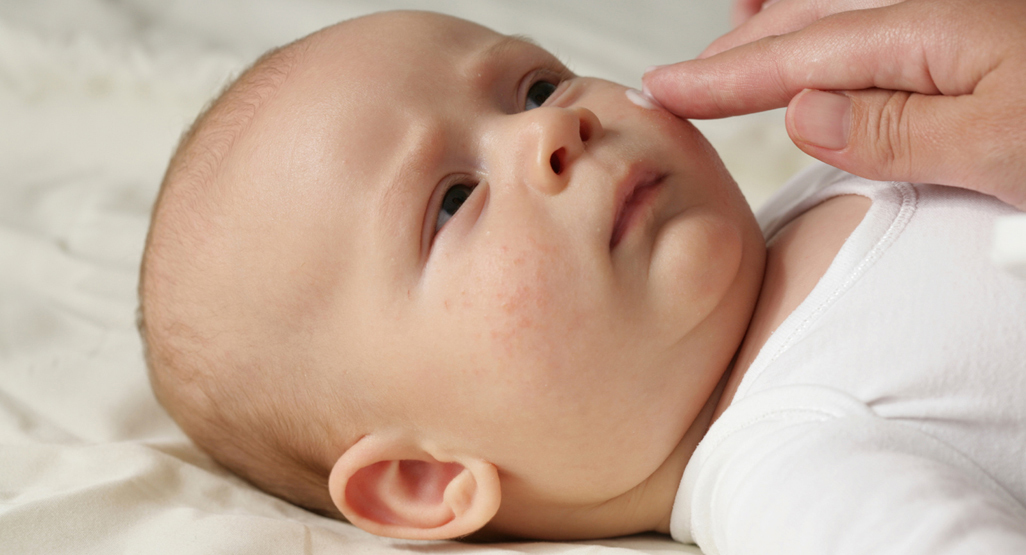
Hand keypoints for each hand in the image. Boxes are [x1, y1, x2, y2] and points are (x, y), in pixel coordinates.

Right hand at [643, 0, 1025, 209]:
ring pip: (837, 22)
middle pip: (806, 29)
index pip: (798, 58)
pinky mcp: (977, 53)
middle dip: (735, 57)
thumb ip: (898, 130)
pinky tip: (826, 51)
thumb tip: (802, 115)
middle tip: (679, 85)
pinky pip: (876, 32)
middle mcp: (938, 19)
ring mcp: (957, 30)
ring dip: (778, 37)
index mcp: (934, 33)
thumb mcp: (1002, 144)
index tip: (661, 90)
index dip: (722, 78)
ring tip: (737, 48)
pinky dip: (830, 36)